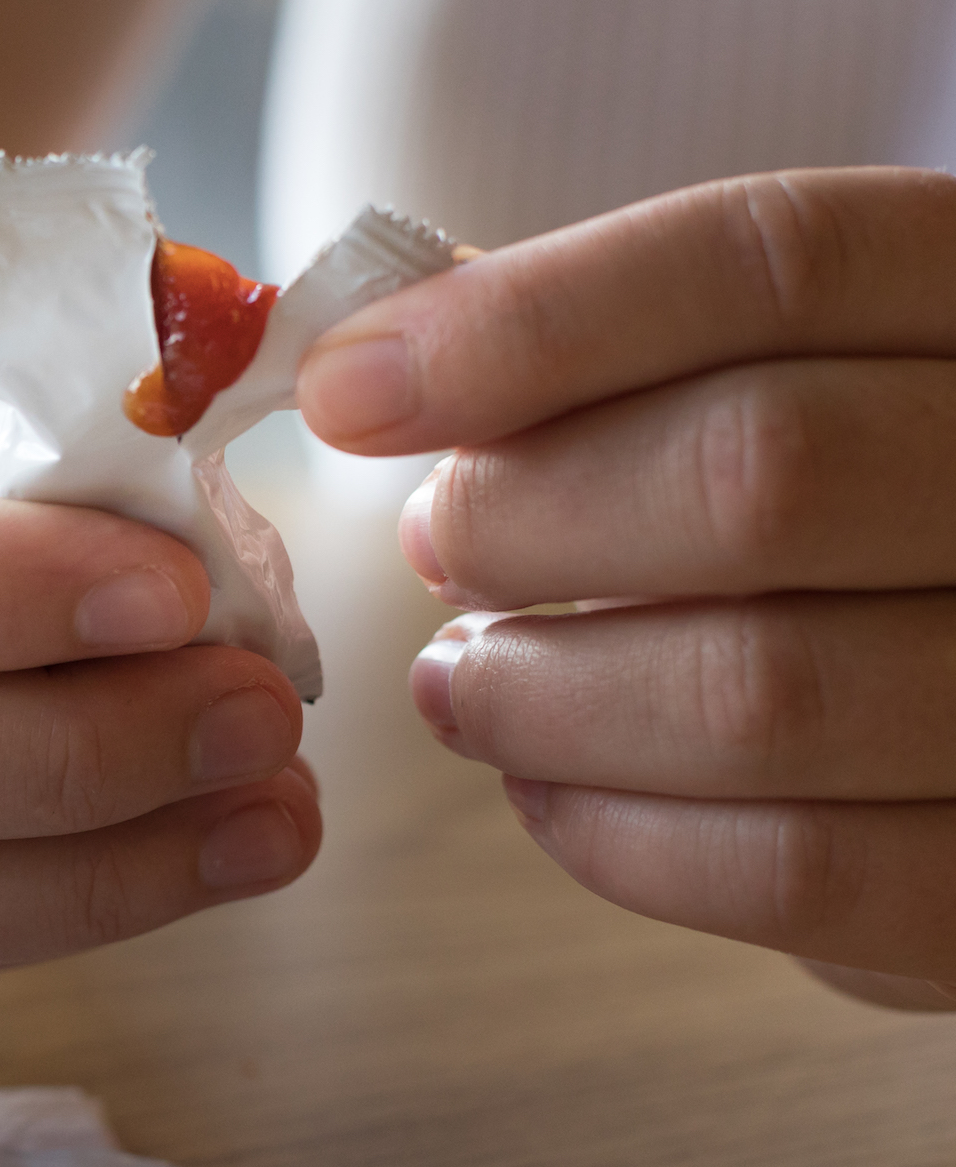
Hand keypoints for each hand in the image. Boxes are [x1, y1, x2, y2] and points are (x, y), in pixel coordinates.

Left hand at [297, 167, 955, 1000]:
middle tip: (436, 550)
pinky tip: (546, 787)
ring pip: (753, 691)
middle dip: (524, 520)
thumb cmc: (856, 520)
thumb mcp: (796, 375)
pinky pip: (787, 867)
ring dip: (537, 694)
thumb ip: (625, 351)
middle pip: (755, 472)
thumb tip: (377, 359)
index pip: (771, 261)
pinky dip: (611, 831)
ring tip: (465, 681)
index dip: (528, 323)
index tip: (346, 389)